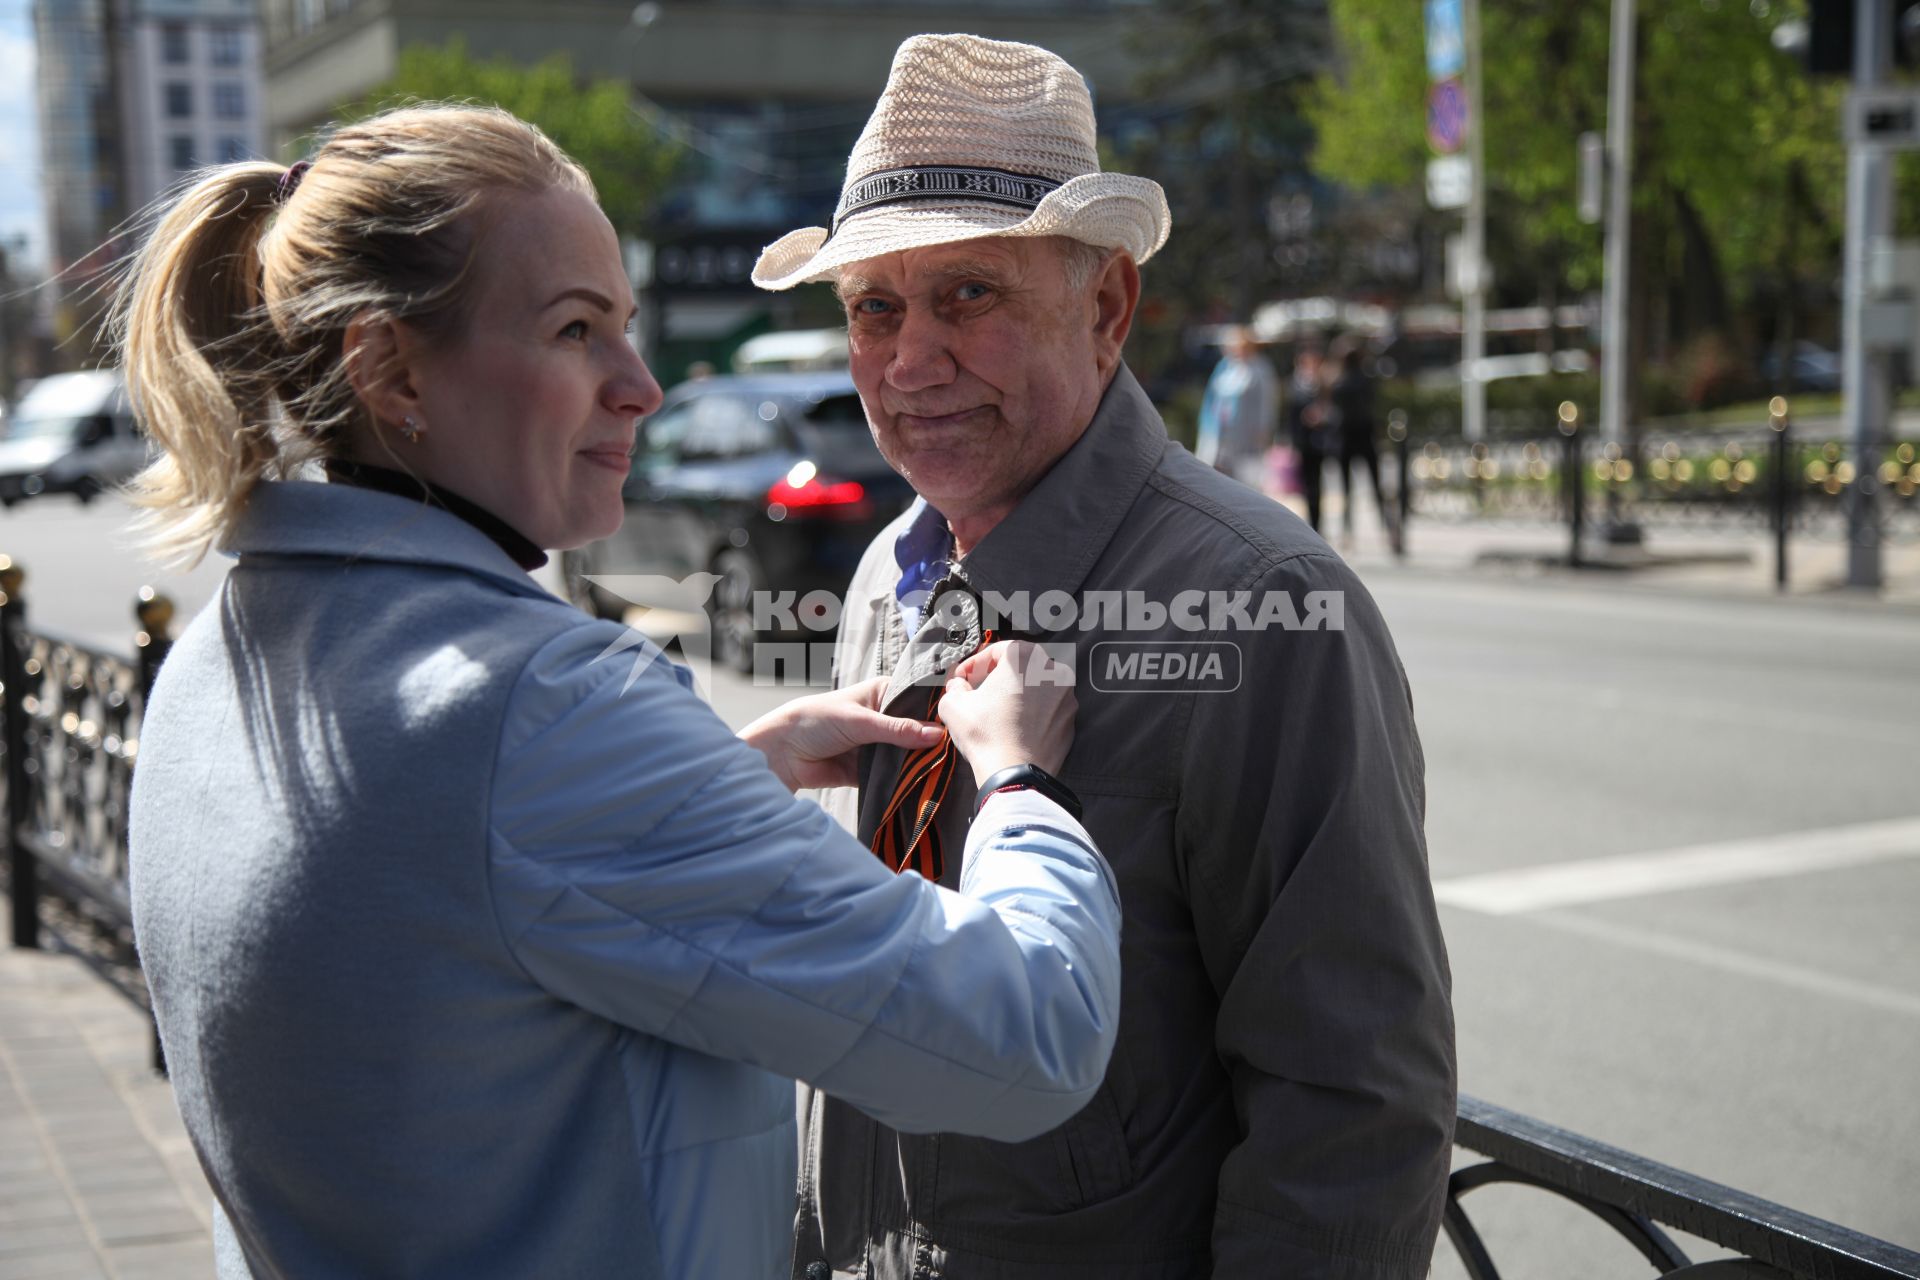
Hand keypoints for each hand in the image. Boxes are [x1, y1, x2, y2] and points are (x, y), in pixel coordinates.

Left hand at [740, 677, 944, 792]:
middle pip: (915, 731)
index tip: (959, 724)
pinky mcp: (869, 770)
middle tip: (957, 754)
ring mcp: (877, 745)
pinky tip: (922, 786)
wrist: (781, 753)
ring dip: (917, 764)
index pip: (917, 701)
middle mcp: (883, 718)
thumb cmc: (816, 721)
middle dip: (930, 743)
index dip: (936, 712)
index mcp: (882, 694)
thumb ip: (897, 731)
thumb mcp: (860, 722)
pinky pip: (892, 777)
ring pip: (906, 756)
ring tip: (943, 772)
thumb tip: (937, 735)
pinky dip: (902, 781)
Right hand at [936, 640, 1075, 786]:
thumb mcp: (954, 704)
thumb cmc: (986, 735)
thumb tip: (959, 686)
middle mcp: (1053, 671)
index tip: (963, 679)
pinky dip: (1033, 714)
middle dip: (998, 677)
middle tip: (979, 692)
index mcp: (1026, 658)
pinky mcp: (1071, 721)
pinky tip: (1014, 728)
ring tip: (996, 712)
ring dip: (1017, 695)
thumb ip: (955, 687)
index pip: (997, 650)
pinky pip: (1048, 710)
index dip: (975, 664)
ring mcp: (1067, 698)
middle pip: (1020, 666)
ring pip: (1037, 688)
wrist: (1016, 775)